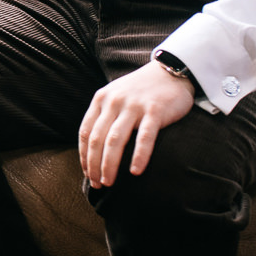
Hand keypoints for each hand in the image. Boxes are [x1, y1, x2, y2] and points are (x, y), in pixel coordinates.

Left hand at [78, 62, 195, 186]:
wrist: (171, 71)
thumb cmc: (141, 90)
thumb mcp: (116, 97)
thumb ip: (104, 116)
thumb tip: (93, 148)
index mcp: (101, 99)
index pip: (85, 132)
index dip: (84, 156)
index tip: (87, 173)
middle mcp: (114, 102)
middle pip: (97, 139)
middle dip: (94, 165)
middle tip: (97, 184)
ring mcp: (134, 106)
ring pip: (115, 140)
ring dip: (109, 164)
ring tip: (109, 182)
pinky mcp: (155, 111)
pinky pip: (144, 137)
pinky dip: (139, 155)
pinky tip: (135, 171)